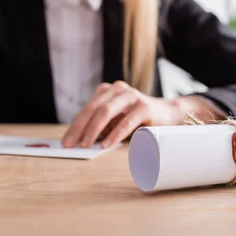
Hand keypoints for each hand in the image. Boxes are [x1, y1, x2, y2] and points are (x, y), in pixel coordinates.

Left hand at [61, 81, 224, 148]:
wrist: (170, 114)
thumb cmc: (138, 120)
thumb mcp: (116, 121)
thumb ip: (101, 127)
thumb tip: (80, 141)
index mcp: (108, 91)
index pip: (87, 108)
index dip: (75, 125)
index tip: (65, 141)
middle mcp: (118, 90)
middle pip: (94, 109)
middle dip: (80, 128)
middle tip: (70, 145)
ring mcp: (132, 96)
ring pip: (106, 111)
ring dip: (94, 130)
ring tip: (86, 145)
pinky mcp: (145, 106)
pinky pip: (126, 121)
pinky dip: (115, 134)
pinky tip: (106, 144)